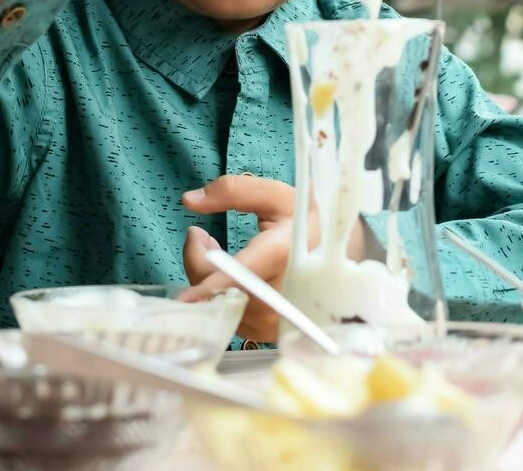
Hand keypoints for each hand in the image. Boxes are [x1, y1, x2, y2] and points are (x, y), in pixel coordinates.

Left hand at [181, 175, 364, 342]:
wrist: (338, 255)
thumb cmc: (305, 221)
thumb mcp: (275, 196)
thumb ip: (232, 191)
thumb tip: (188, 200)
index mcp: (284, 254)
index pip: (242, 276)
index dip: (212, 287)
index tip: (184, 298)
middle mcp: (282, 294)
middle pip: (219, 291)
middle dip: (199, 262)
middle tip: (200, 236)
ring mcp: (276, 319)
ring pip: (220, 305)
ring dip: (207, 279)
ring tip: (216, 251)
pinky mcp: (269, 332)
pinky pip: (229, 316)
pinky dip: (220, 295)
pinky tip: (229, 274)